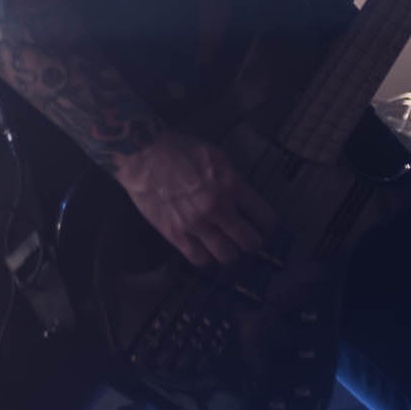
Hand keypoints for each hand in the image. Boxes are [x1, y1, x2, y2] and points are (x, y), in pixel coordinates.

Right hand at [112, 130, 275, 270]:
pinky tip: (205, 251)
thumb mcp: (217, 157)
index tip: (263, 227)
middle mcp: (218, 208)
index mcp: (233, 185)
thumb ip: (234, 180)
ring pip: (227, 256)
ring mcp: (197, 224)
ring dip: (230, 254)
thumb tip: (246, 202)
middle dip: (252, 243)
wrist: (143, 155)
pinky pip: (200, 260)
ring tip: (226, 249)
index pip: (265, 217)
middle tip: (247, 240)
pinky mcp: (176, 235)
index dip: (266, 225)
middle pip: (250, 241)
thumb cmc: (180, 149)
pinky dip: (206, 258)